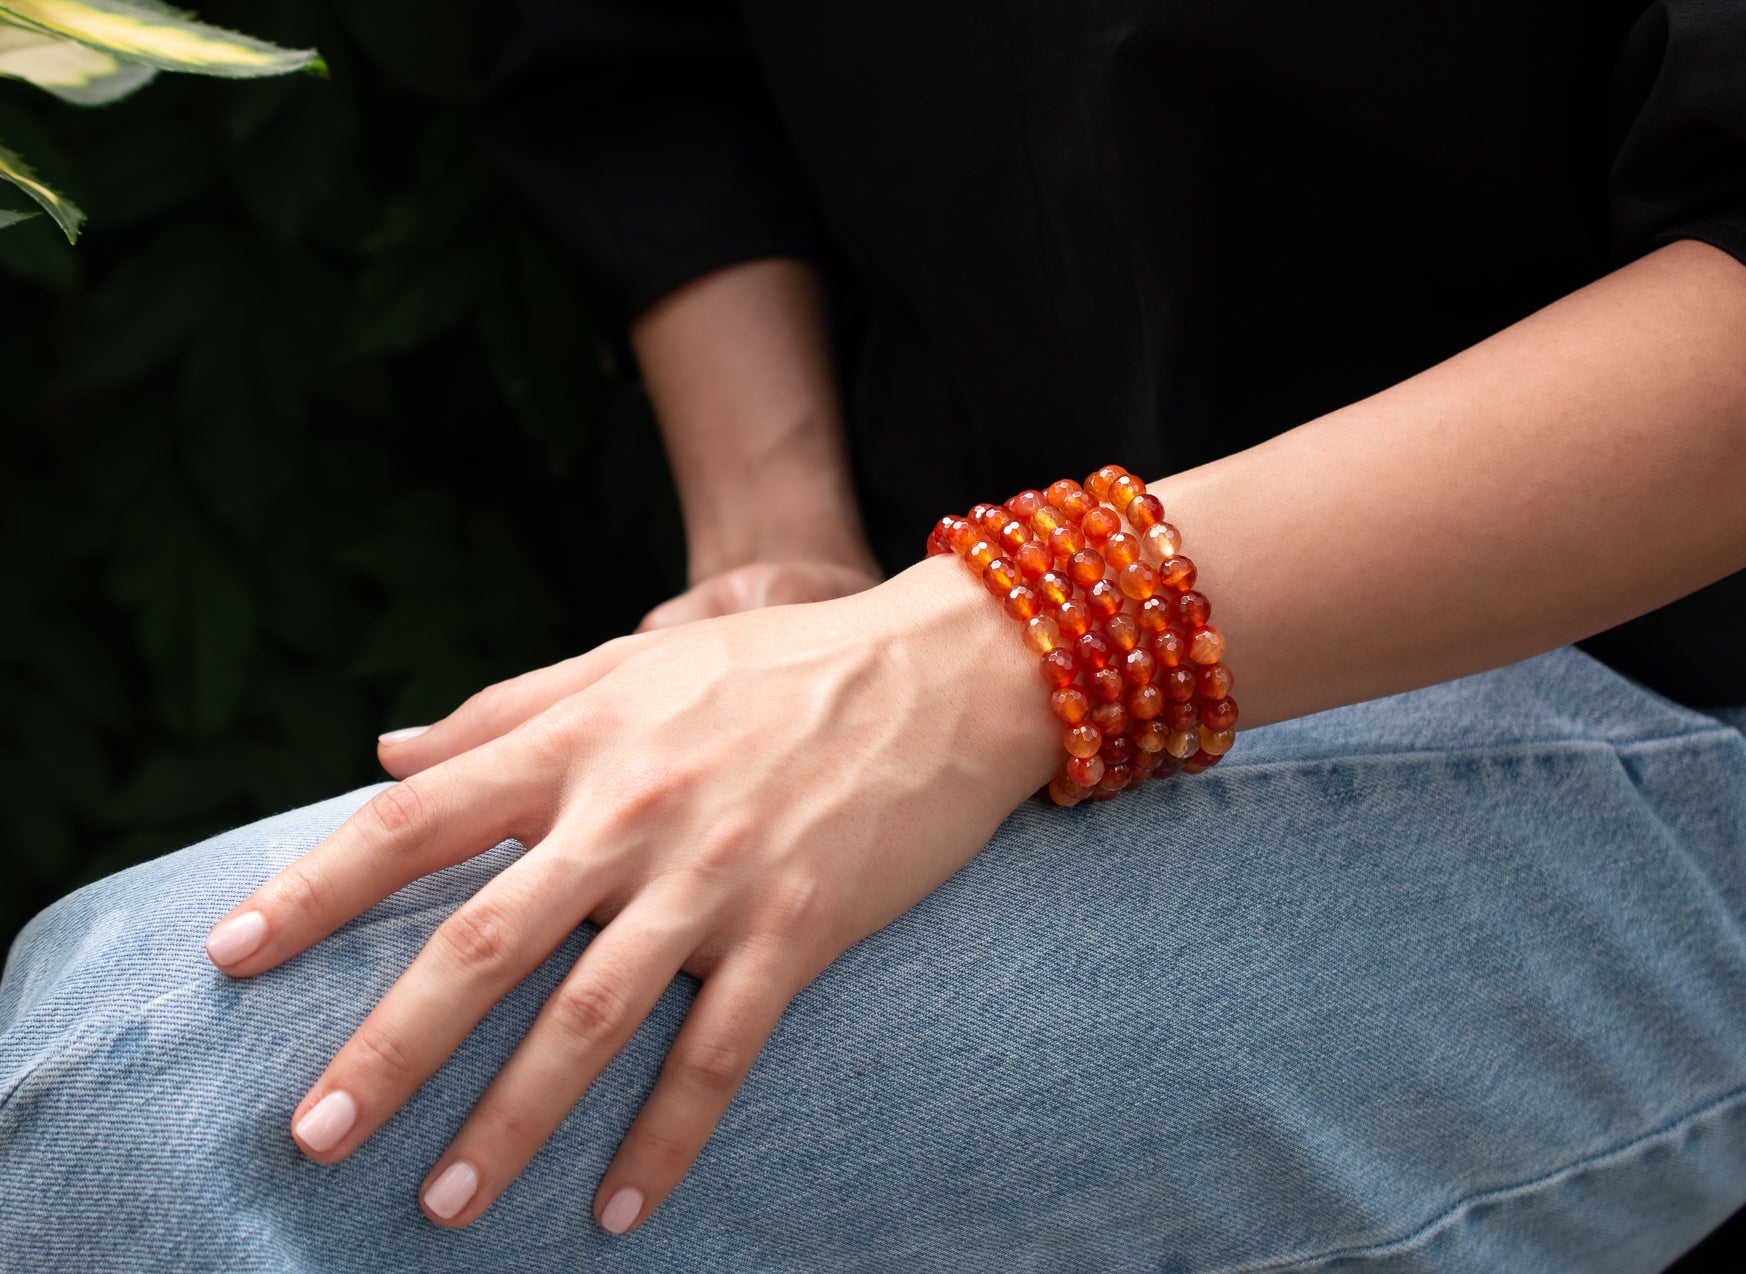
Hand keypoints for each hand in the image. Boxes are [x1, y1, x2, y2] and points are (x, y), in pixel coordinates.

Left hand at [204, 556, 1055, 1232]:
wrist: (942, 672)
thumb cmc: (775, 666)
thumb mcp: (630, 662)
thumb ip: (506, 709)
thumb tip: (387, 754)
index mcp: (578, 743)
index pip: (415, 822)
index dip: (313, 891)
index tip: (228, 956)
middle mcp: (630, 813)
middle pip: (482, 943)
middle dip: (389, 1047)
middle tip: (313, 1135)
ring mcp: (715, 877)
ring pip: (590, 1017)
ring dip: (512, 1120)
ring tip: (446, 1202)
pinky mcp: (797, 928)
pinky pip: (719, 1053)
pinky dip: (669, 1137)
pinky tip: (622, 1209)